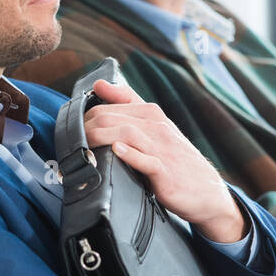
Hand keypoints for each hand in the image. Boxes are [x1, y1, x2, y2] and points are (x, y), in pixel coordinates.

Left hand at [84, 78, 246, 241]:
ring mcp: (163, 149)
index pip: (112, 105)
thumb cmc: (176, 161)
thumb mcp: (156, 128)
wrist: (206, 192)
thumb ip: (129, 104)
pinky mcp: (166, 172)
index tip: (71, 128)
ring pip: (127, 134)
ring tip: (82, 146)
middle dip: (87, 127)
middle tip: (69, 142)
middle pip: (114, 118)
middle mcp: (157, 127)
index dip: (88, 115)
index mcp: (152, 114)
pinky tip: (116, 151)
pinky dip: (130, 155)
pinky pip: (147, 160)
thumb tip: (101, 83)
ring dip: (100, 138)